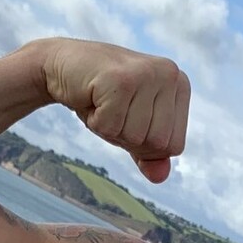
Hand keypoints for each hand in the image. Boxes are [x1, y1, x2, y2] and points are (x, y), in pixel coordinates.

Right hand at [38, 38, 189, 183]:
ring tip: (102, 101)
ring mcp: (147, 74)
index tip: (128, 115)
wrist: (63, 66)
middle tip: (112, 107)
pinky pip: (111, 126)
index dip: (145, 144)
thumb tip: (160, 177)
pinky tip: (92, 96)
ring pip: (135, 136)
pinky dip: (96, 121)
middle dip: (127, 137)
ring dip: (110, 128)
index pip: (174, 146)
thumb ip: (149, 154)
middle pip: (157, 144)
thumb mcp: (131, 128)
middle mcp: (170, 75)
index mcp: (180, 86)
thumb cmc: (102, 98)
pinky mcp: (122, 79)